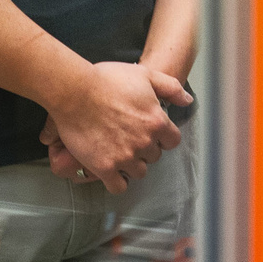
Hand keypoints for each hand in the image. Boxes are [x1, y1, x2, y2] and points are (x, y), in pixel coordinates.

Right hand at [42, 61, 191, 192]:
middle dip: (146, 148)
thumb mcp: (146, 75)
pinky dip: (117, 181)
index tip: (152, 132)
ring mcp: (124, 157)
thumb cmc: (109, 80)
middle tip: (131, 138)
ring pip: (139, 172)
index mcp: (157, 121)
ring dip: (132, 164)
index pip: (173, 141)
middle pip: (154, 156)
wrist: (75, 92)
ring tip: (121, 153)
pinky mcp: (104, 168)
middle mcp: (144, 142)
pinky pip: (118, 187)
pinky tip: (111, 170)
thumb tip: (188, 101)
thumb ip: (171, 88)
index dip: (163, 136)